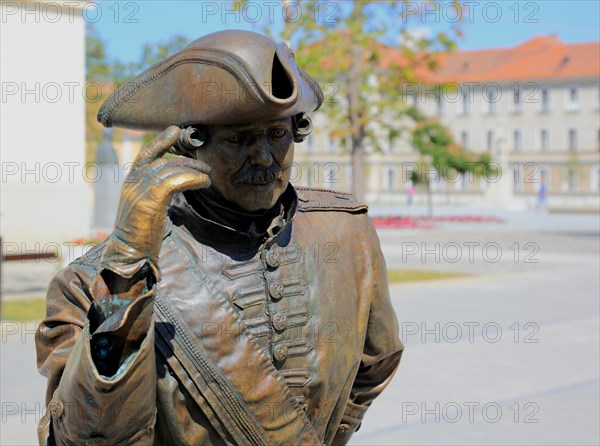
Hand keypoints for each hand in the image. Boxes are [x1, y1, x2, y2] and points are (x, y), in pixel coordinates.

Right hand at [100, 126, 210, 280]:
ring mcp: (140, 191)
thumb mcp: (144, 210)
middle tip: (205, 166)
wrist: (127, 255)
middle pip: (162, 160)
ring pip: (170, 168)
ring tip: (207, 176)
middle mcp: (133, 183)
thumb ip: (154, 194)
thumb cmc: (139, 236)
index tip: (175, 130)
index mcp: (130, 184)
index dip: (160, 140)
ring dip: (193, 170)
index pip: (145, 155)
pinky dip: (192, 179)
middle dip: (186, 160)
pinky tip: (203, 183)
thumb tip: (173, 185)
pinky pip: (175, 181)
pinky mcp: (150, 201)